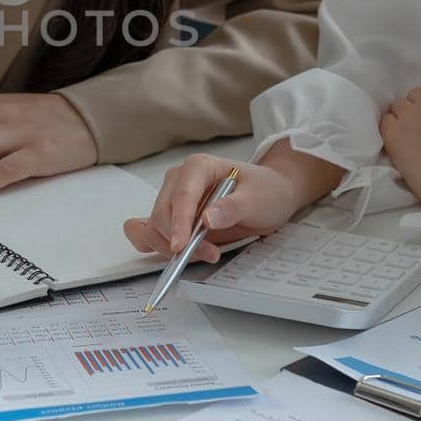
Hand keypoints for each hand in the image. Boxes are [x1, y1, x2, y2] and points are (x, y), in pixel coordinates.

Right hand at [123, 153, 307, 263]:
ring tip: (205, 253)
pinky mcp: (173, 217)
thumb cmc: (265, 191)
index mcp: (198, 167)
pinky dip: (155, 244)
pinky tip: (169, 253)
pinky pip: (150, 230)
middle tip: (209, 254)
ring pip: (154, 227)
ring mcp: (172, 198)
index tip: (181, 246)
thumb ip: (233, 208)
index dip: (179, 223)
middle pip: (162, 214)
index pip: (181, 196)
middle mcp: (179, 180)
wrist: (270, 195)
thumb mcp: (257, 199)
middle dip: (179, 239)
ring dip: (170, 246)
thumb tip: (208, 219)